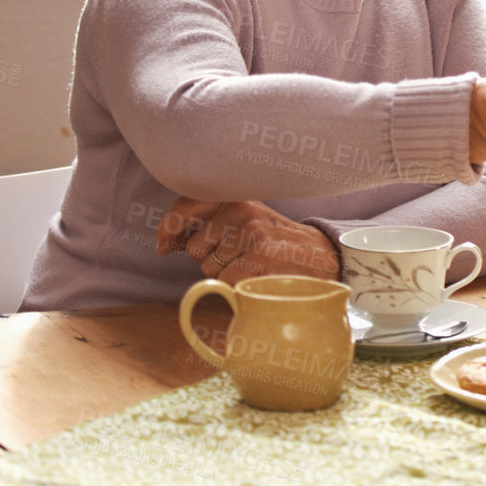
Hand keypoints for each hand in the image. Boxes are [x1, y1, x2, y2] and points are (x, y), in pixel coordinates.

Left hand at [155, 197, 340, 283]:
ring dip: (226, 274)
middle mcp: (242, 211)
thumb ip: (211, 226)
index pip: (188, 204)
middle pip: (194, 247)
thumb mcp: (247, 221)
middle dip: (210, 258)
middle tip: (241, 255)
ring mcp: (251, 233)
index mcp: (237, 198)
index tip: (163, 244)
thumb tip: (165, 243)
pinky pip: (226, 282)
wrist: (321, 256)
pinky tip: (260, 276)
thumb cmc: (278, 242)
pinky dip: (239, 287)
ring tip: (254, 265)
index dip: (170, 225)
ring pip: (209, 269)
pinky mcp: (259, 257)